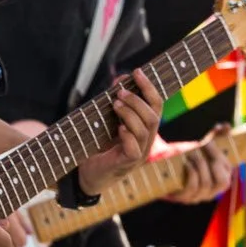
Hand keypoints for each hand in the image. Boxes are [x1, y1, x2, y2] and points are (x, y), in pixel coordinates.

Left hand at [77, 70, 163, 198]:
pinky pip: (134, 149)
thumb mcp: (109, 120)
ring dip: (130, 113)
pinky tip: (118, 128)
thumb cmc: (100, 145)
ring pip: (145, 130)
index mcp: (146, 128)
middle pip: (153, 117)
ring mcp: (138, 154)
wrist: (88, 174)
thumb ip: (117, 102)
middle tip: (120, 92)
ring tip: (115, 104)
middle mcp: (146, 141)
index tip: (137, 71)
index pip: (157, 106)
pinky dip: (128, 135)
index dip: (149, 88)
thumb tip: (120, 79)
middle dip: (137, 100)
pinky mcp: (126, 164)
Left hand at [164, 124, 235, 203]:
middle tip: (203, 146)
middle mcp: (212, 191)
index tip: (208, 141)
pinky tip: (187, 163)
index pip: (228, 172)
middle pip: (222, 182)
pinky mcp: (184, 197)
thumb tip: (226, 126)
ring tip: (192, 153)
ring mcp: (198, 196)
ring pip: (206, 184)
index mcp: (220, 179)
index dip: (220, 156)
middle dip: (214, 162)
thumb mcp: (203, 145)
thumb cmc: (187, 155)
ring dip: (200, 165)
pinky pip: (191, 188)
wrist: (163, 163)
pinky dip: (191, 174)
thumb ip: (216, 135)